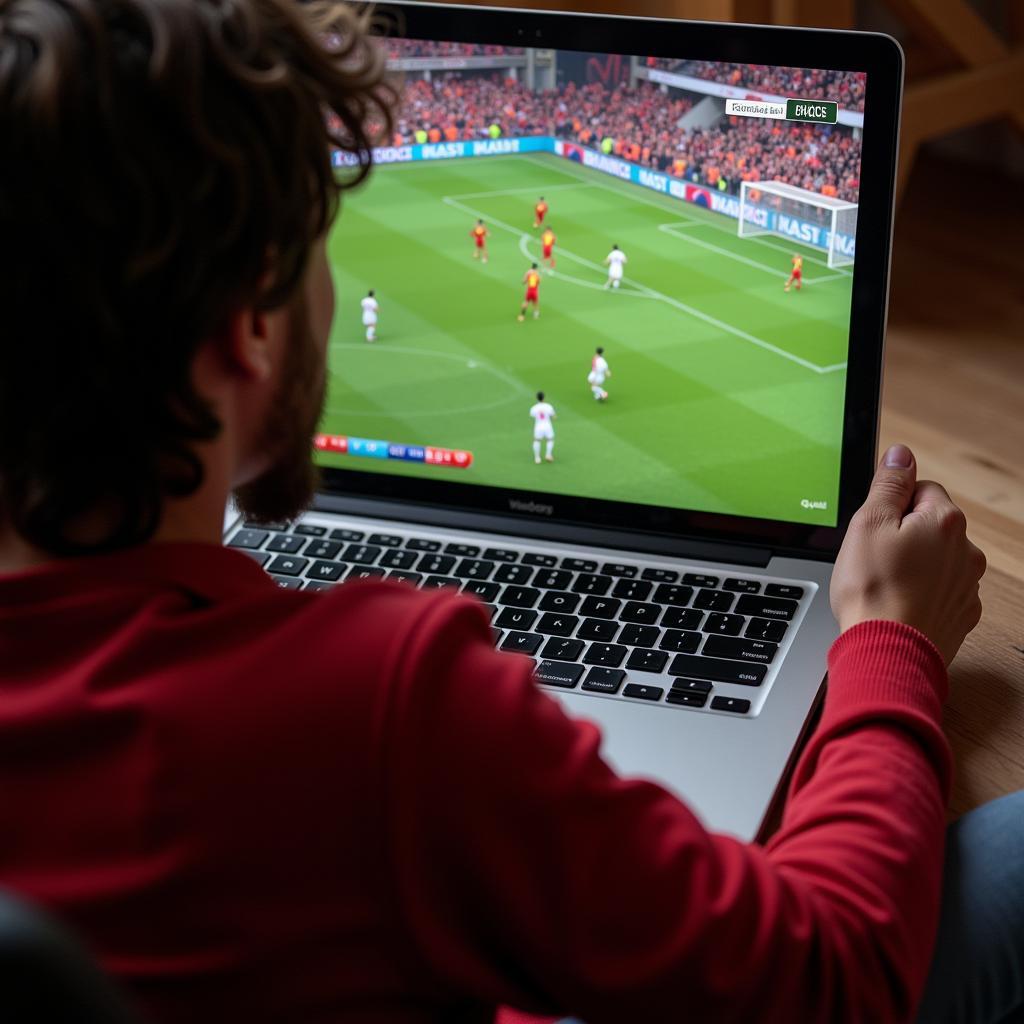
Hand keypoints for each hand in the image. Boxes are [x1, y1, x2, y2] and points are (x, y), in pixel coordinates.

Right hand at [830, 444, 985, 664]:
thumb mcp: (868, 523)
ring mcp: (968, 585)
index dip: (890, 506)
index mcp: (944, 521)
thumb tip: (902, 455)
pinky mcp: (962, 614)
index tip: (873, 529)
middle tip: (873, 558)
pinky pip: (941, 591)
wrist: (886, 652)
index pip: (920, 490)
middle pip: (930, 526)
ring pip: (936, 560)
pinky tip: (898, 605)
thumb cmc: (873, 590)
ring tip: (884, 586)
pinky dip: (922, 594)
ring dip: (914, 566)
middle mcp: (966, 550)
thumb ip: (889, 484)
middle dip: (903, 536)